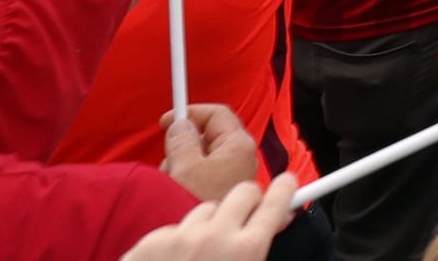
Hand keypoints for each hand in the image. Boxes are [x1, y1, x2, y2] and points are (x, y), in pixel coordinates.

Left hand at [121, 171, 296, 254]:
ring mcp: (180, 236)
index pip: (275, 200)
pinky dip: (178, 241)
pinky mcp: (150, 242)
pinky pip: (174, 228)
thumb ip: (260, 249)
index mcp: (247, 250)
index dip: (285, 189)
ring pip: (207, 209)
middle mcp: (215, 235)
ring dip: (211, 224)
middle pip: (244, 192)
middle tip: (247, 218)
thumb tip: (277, 219)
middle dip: (250, 202)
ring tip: (203, 254)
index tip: (287, 183)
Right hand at [157, 101, 267, 206]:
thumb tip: (181, 124)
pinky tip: (182, 192)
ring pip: (201, 158)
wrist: (207, 240)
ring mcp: (232, 175)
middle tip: (171, 161)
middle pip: (207, 137)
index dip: (191, 112)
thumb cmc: (199, 205)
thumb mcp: (184, 167)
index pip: (217, 114)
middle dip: (183, 147)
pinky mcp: (223, 190)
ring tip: (177, 182)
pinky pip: (202, 175)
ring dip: (183, 166)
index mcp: (238, 145)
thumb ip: (182, 139)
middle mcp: (240, 158)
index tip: (170, 120)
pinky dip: (188, 179)